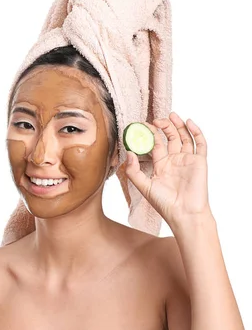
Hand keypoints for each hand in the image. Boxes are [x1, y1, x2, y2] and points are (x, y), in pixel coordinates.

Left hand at [125, 112, 210, 229]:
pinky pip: (200, 144)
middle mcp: (174, 160)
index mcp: (160, 164)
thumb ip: (133, 169)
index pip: (155, 143)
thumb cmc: (163, 203)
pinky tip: (189, 123)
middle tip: (156, 119)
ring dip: (179, 125)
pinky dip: (196, 132)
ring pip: (184, 137)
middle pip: (170, 137)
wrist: (183, 213)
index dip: (149, 133)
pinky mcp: (199, 162)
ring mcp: (187, 160)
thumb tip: (128, 151)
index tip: (142, 124)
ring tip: (172, 115)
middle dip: (164, 126)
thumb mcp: (143, 185)